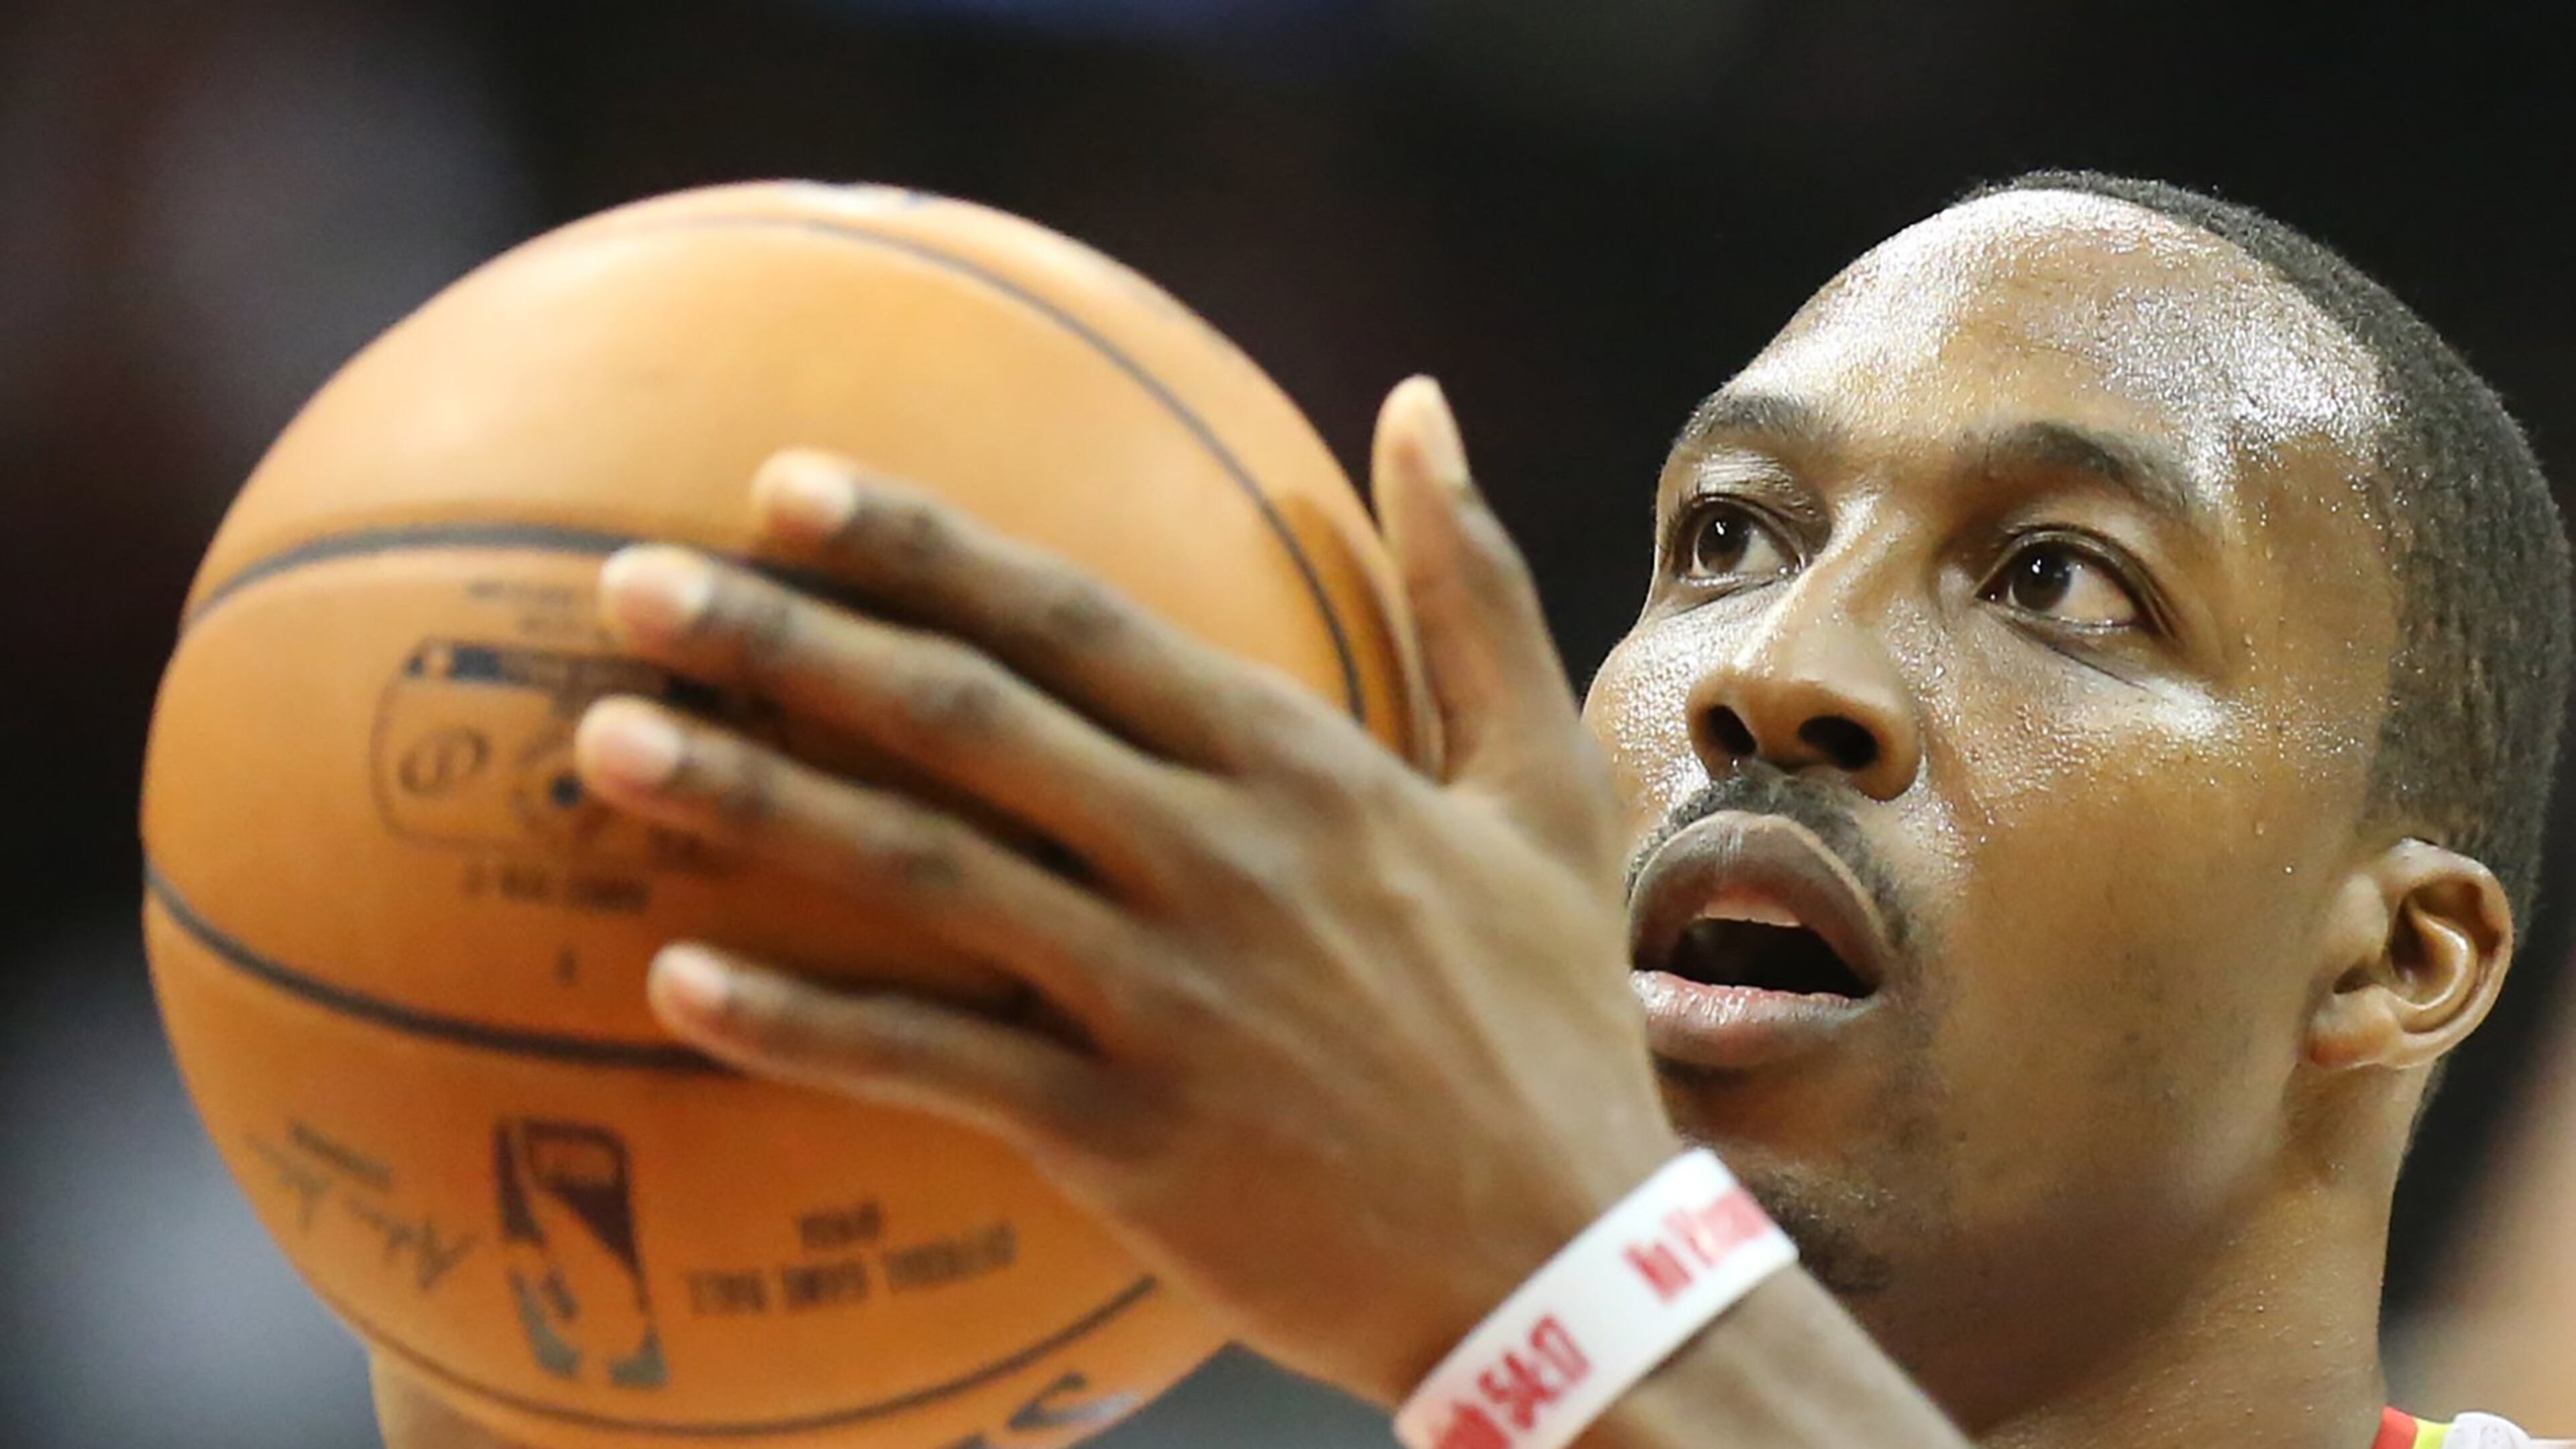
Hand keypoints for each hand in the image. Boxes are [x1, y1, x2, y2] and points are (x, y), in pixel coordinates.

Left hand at [572, 378, 1683, 1404]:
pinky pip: (928, 1063)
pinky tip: (676, 982)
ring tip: (602, 747)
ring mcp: (1160, 997)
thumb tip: (1423, 403)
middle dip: (784, 640)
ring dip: (752, 801)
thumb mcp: (1538, 786)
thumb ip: (1472, 590)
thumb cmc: (1547, 1018)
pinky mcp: (1122, 1135)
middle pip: (962, 722)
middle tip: (627, 587)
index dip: (918, 546)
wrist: (1563, 1262)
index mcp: (1299, 764)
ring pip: (919, 875)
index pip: (1073, 620)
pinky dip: (799, 1023)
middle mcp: (1213, 858)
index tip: (784, 487)